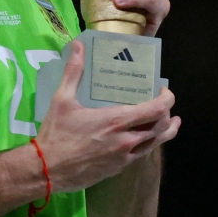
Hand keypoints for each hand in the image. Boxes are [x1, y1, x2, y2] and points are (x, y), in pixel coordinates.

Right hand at [36, 41, 180, 192]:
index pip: (157, 110)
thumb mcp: (62, 100)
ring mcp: (124, 157)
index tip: (164, 91)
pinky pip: (141, 154)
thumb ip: (73, 72)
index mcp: (117, 120)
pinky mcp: (118, 169)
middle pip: (161, 127)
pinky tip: (142, 138)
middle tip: (164, 104)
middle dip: (167, 114)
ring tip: (169, 123)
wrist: (47, 170)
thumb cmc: (56, 134)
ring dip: (165, 131)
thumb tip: (77, 46)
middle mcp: (127, 140)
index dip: (167, 99)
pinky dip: (147, 143)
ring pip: (155, 143)